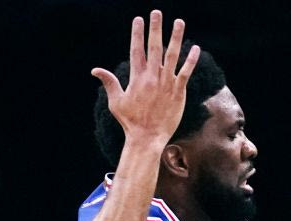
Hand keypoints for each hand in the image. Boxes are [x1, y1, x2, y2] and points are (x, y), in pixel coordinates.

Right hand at [92, 11, 199, 147]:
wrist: (147, 137)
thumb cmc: (130, 121)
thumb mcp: (116, 101)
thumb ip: (109, 83)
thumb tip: (95, 70)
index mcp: (137, 77)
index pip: (136, 50)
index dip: (137, 33)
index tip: (138, 19)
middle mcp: (152, 77)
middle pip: (154, 47)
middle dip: (155, 28)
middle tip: (156, 12)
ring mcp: (166, 83)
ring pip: (172, 55)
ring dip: (176, 37)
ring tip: (179, 21)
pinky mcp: (178, 91)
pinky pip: (186, 72)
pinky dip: (191, 59)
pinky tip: (195, 47)